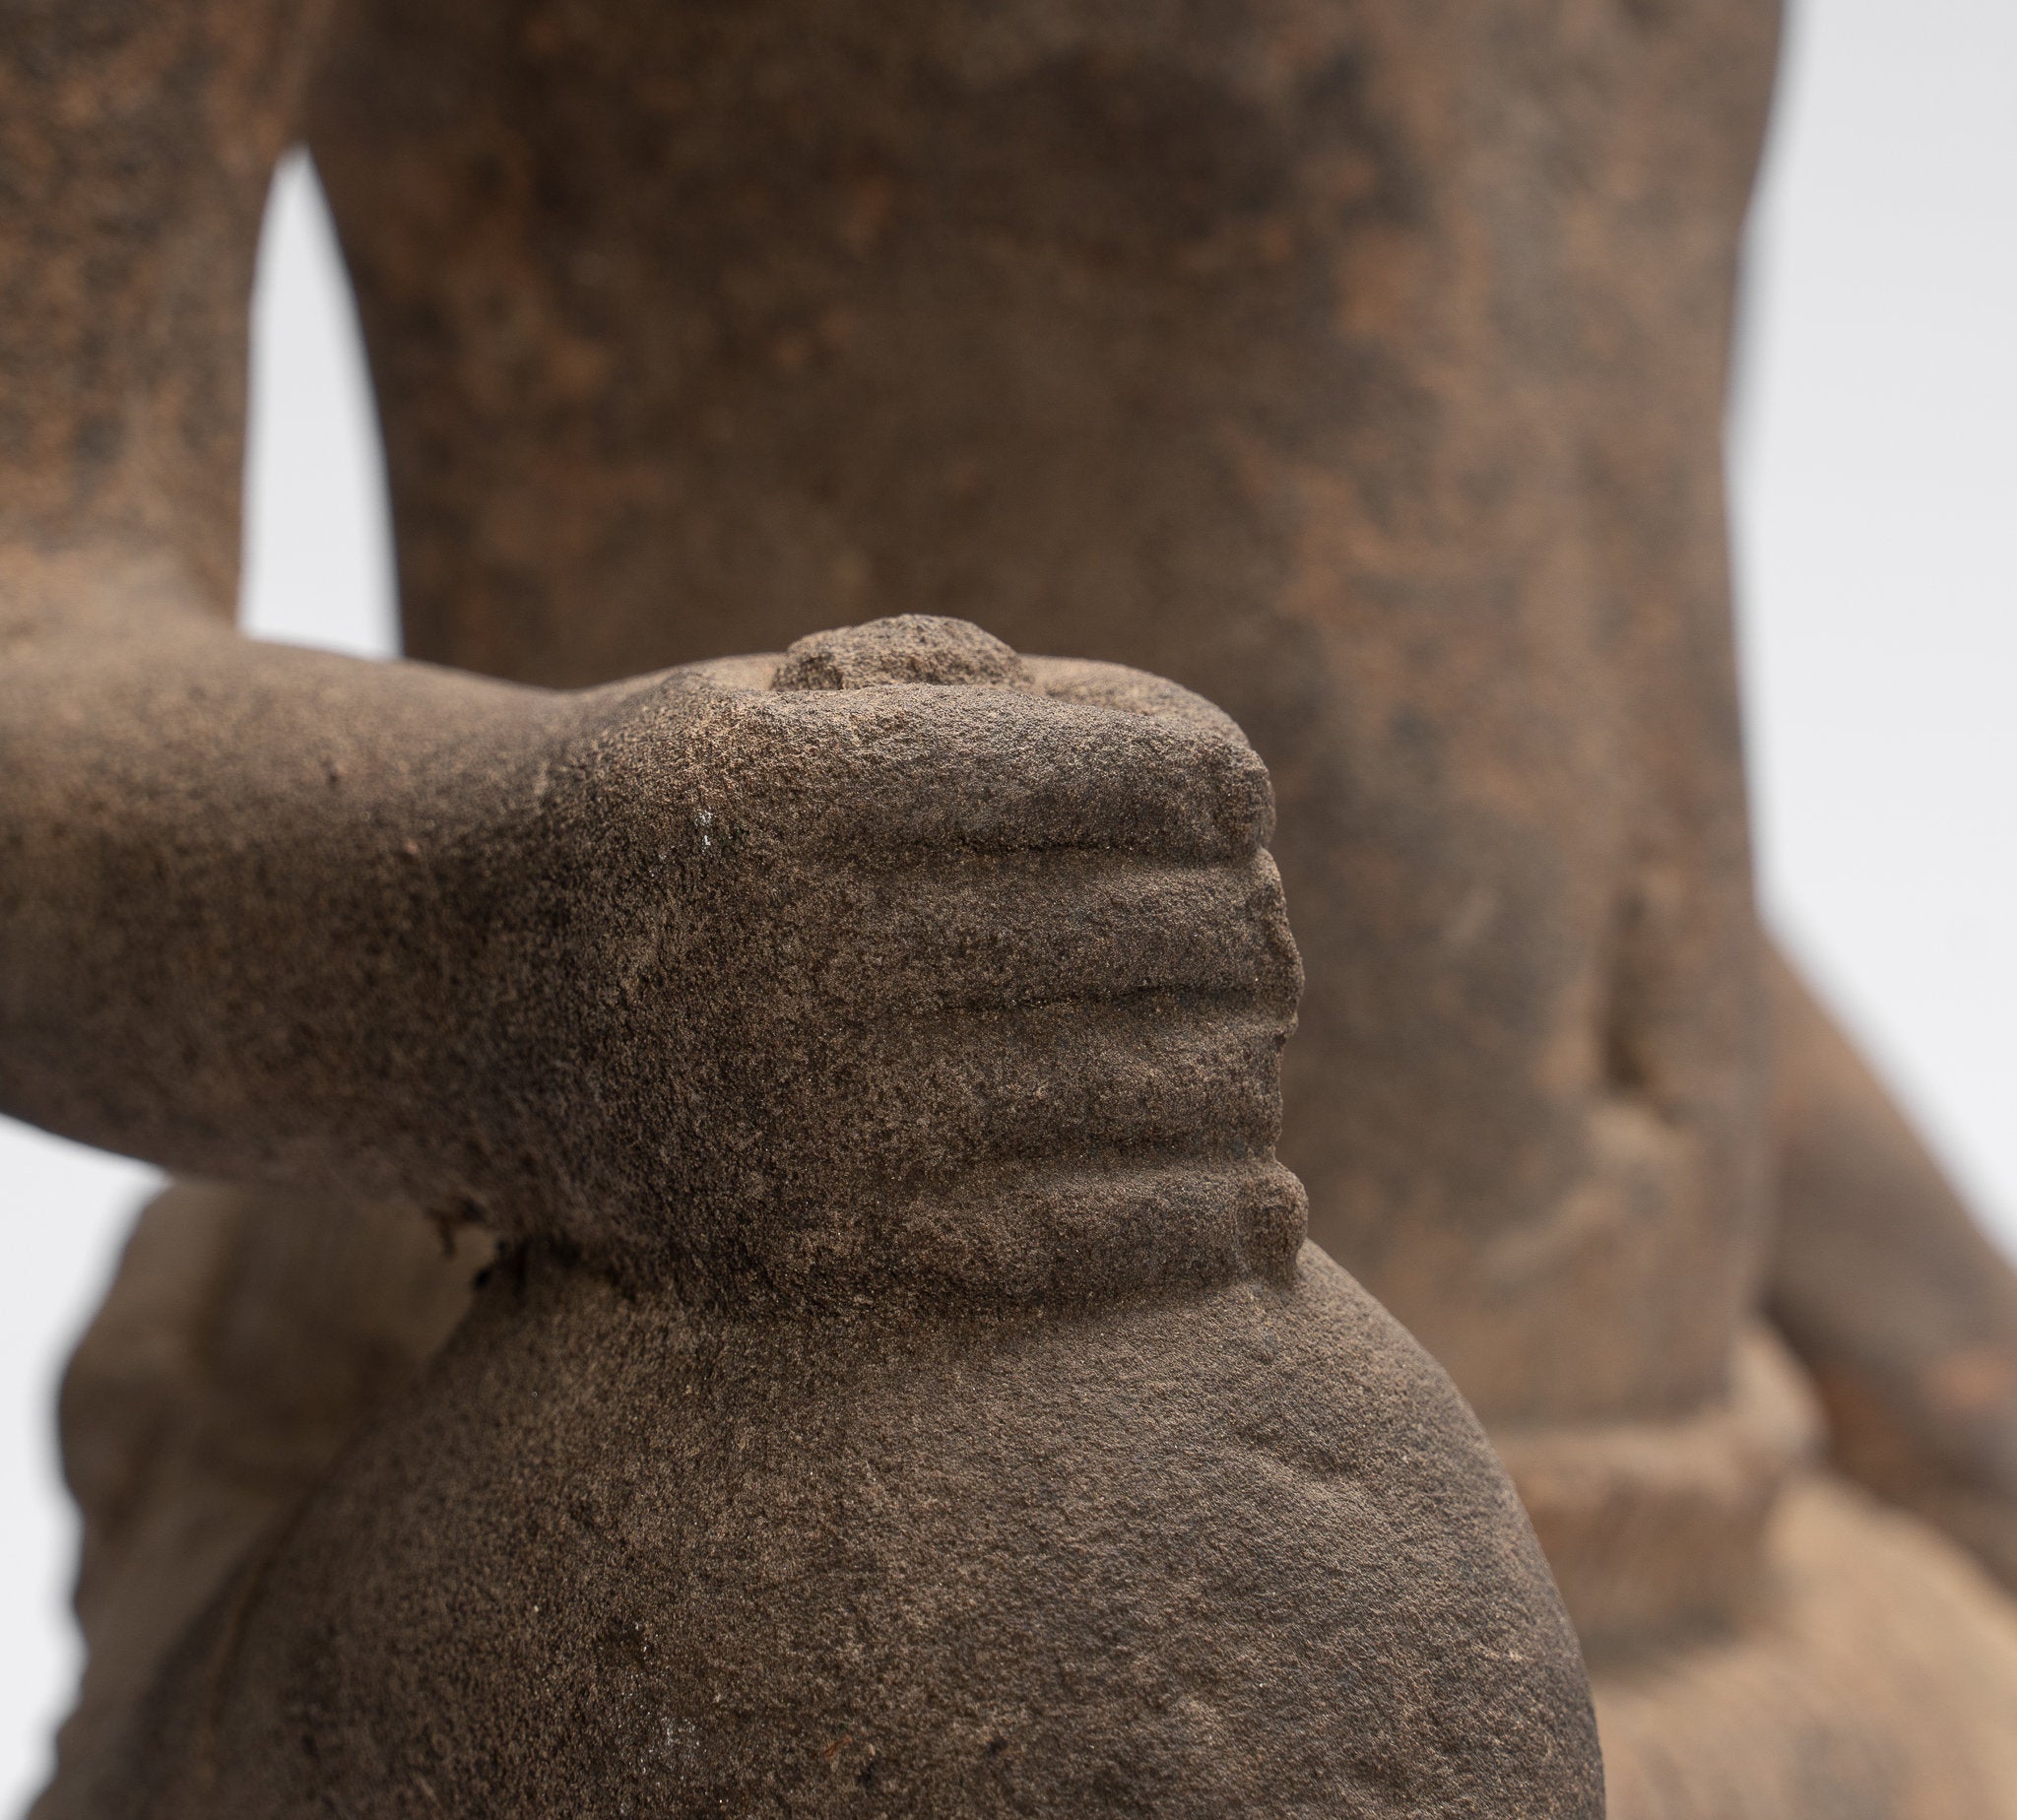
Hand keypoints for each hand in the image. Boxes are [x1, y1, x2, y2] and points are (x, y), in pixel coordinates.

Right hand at [454, 618, 1303, 1302]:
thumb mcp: (768, 696)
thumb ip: (964, 695)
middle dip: (1237, 933)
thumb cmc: (663, 816)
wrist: (458, 977)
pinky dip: (1192, 1228)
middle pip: (1145, 934)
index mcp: (816, 782)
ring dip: (1238, 1069)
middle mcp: (818, 943)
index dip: (1206, 786)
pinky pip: (1063, 1239)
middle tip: (1263, 942)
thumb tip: (1209, 790)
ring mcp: (818, 1106)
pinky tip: (1271, 1206)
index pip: (1119, 778)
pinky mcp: (817, 1239)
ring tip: (1260, 1050)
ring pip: (1129, 1090)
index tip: (1232, 804)